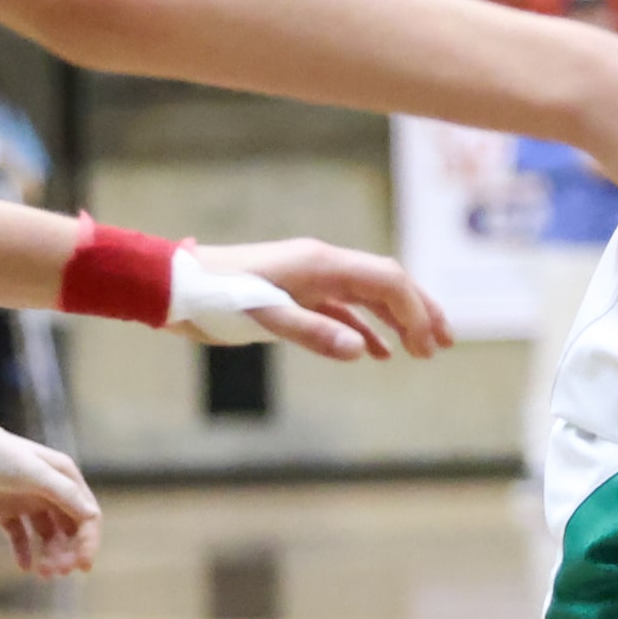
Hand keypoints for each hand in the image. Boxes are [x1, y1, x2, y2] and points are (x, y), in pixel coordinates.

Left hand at [0, 420, 101, 576]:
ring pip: (47, 535)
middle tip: (56, 572)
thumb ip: (63, 493)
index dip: (88, 542)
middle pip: (69, 529)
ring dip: (50, 555)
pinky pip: (20, 537)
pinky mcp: (2, 510)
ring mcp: (25, 501)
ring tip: (43, 574)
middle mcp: (49, 490)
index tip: (82, 567)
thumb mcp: (32, 473)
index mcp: (64, 478)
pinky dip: (24, 552)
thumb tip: (92, 516)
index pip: (87, 516)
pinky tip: (25, 567)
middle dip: (68, 553)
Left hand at [178, 237, 452, 360]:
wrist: (173, 288)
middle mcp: (322, 265)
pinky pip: (342, 309)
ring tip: (422, 350)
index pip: (387, 280)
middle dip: (418, 310)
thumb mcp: (264, 320)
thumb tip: (364, 352)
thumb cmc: (215, 300)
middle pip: (386, 282)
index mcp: (321, 264)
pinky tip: (374, 353)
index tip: (430, 345)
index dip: (415, 310)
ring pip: (367, 296)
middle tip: (445, 344)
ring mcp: (309, 279)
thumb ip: (315, 334)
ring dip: (397, 320)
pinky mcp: (293, 295)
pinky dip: (363, 328)